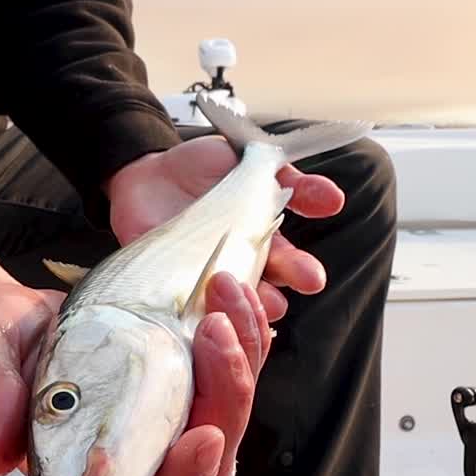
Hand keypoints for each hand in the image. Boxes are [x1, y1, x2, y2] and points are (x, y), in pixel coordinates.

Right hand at [0, 274, 271, 475]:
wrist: (6, 318)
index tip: (202, 437)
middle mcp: (135, 468)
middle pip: (209, 463)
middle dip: (227, 397)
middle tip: (215, 332)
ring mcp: (166, 430)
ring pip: (230, 415)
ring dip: (242, 358)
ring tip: (224, 297)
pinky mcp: (185, 392)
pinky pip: (230, 377)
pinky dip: (241, 336)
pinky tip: (229, 295)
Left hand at [106, 134, 345, 321]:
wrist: (146, 172)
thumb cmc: (200, 170)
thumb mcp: (247, 163)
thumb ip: (286, 177)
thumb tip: (330, 196)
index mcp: (260, 242)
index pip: (288, 262)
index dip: (301, 267)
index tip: (312, 275)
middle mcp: (237, 266)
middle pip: (268, 288)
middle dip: (288, 286)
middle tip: (305, 282)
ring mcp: (206, 279)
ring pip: (233, 305)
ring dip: (249, 307)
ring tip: (260, 302)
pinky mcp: (172, 286)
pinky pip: (187, 308)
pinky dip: (199, 312)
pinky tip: (208, 311)